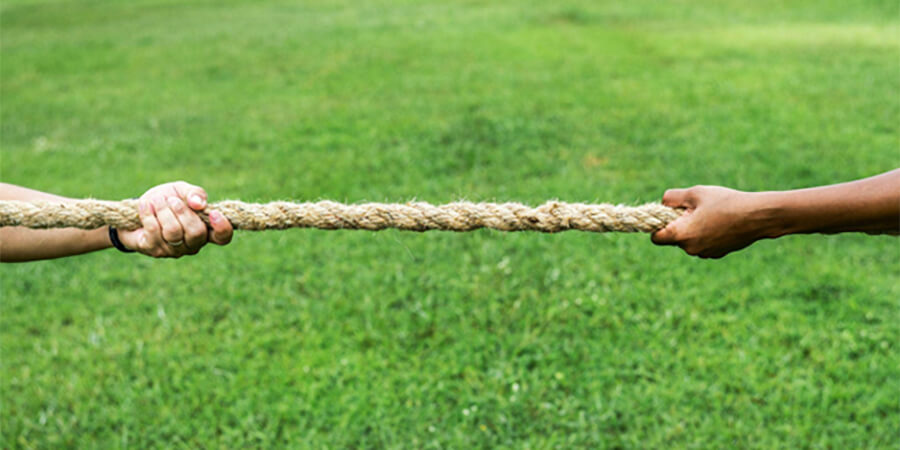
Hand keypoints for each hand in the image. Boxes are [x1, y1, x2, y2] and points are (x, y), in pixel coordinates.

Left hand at [117, 181, 232, 257]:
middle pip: (196, 233)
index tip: (214, 213)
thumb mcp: (181, 190)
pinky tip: (145, 206)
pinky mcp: (155, 250)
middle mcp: (193, 244)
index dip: (222, 228)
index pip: (222, 237)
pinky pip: (154, 232)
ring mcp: (175, 250)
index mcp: (206, 229)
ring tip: (156, 201)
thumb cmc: (166, 200)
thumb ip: (194, 193)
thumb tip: (199, 204)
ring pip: (173, 232)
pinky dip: (148, 214)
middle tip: (171, 200)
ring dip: (163, 211)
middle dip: (182, 212)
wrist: (139, 209)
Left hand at [651, 186, 775, 258]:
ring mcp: (704, 253)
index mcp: (681, 235)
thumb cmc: (725, 202)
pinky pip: (703, 244)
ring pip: (689, 241)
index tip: (665, 216)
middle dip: (677, 225)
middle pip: (673, 239)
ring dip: (692, 230)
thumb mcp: (695, 193)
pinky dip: (705, 235)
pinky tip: (719, 222)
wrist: (757, 216)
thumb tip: (663, 203)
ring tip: (709, 214)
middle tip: (693, 209)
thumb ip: (672, 198)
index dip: (656, 227)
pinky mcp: (717, 254)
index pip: (656, 238)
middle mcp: (690, 249)